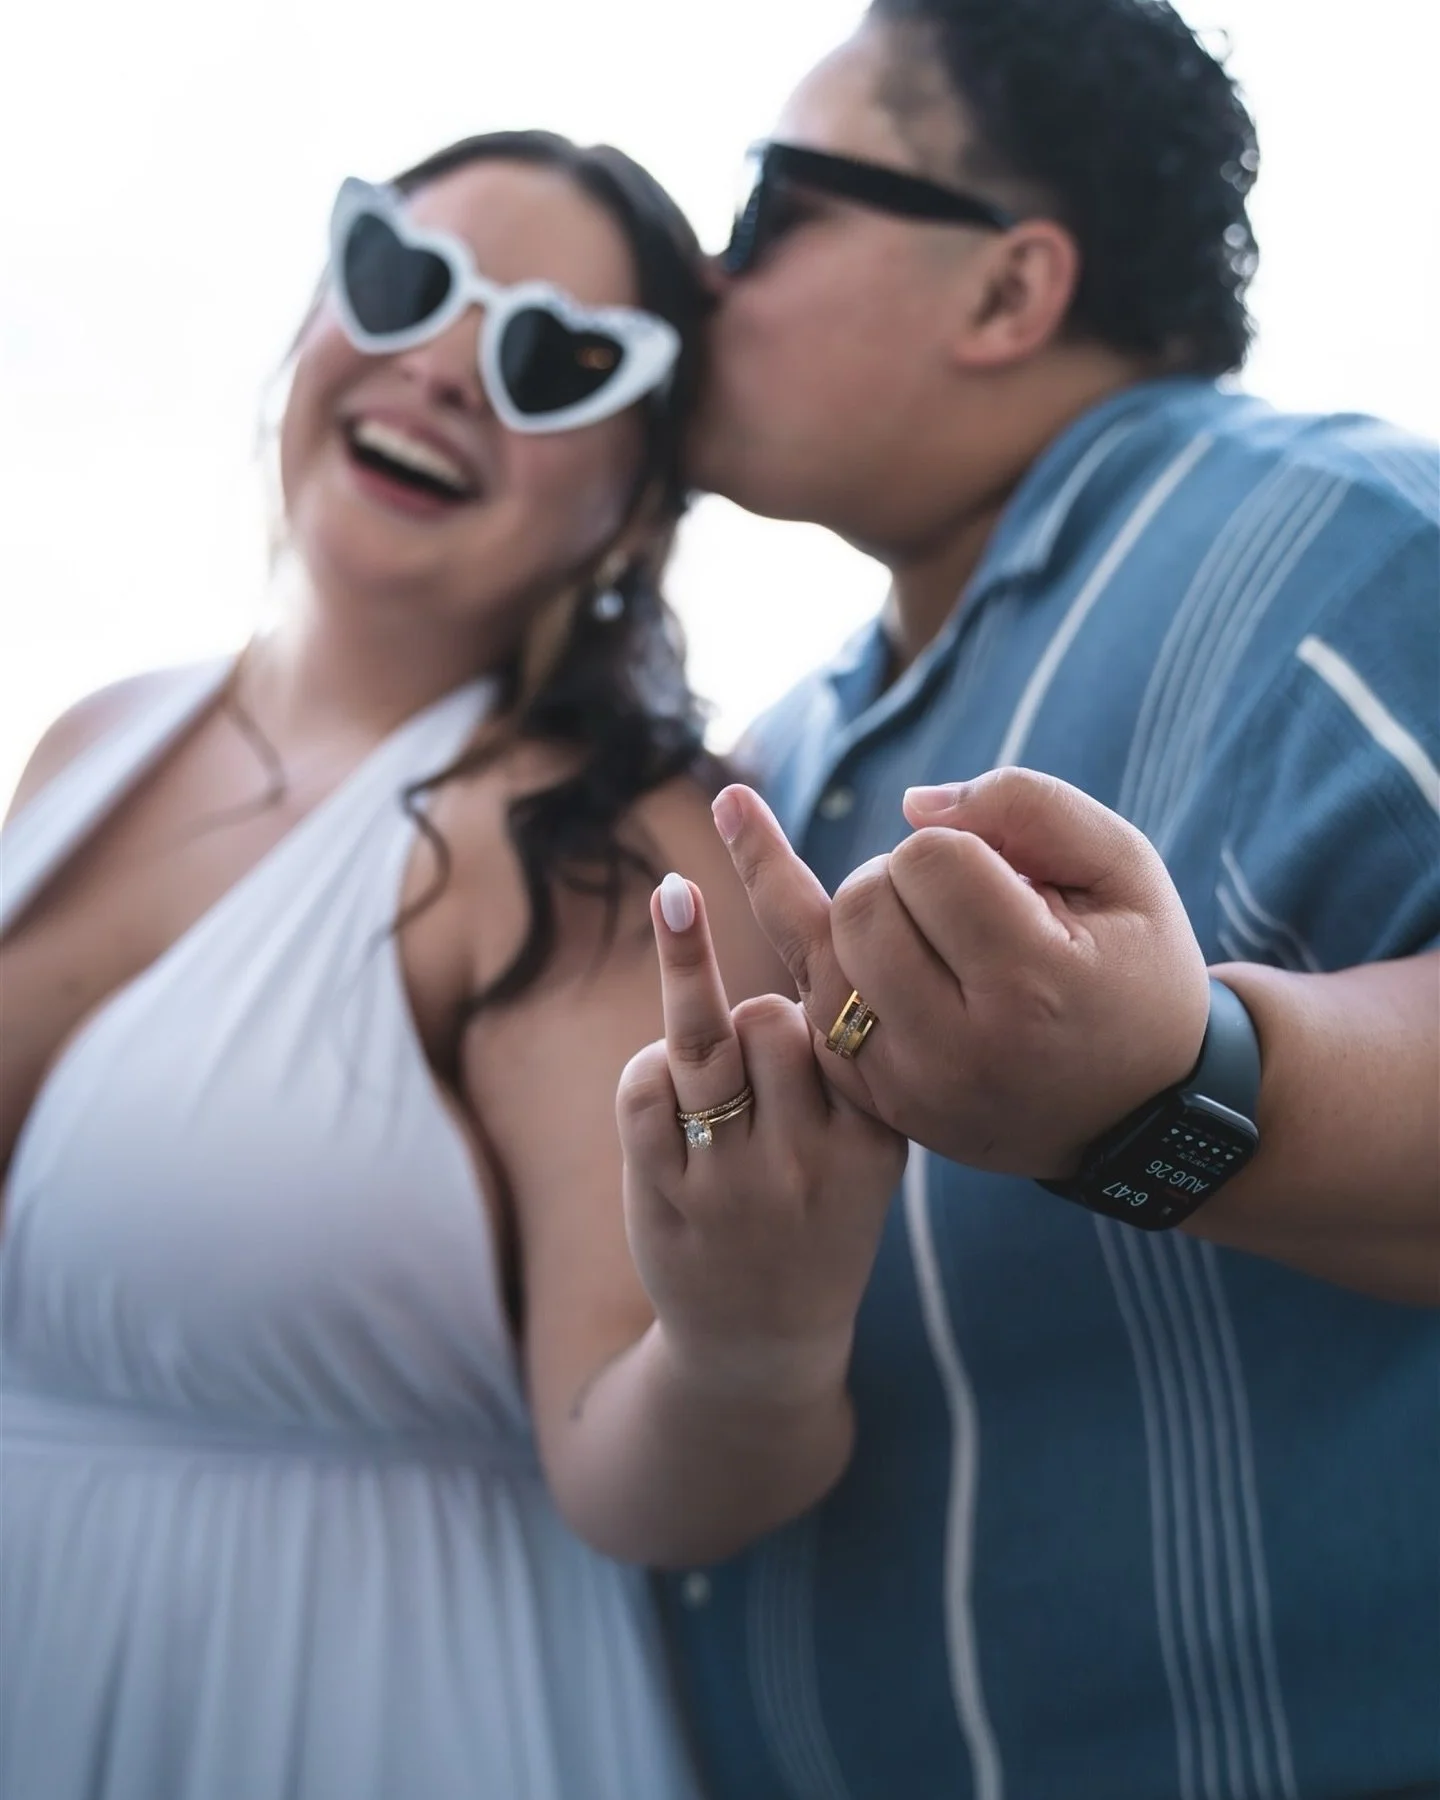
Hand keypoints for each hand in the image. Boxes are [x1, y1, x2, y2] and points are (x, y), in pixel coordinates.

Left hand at [617, 874, 907, 1401]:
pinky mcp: (664, 1195)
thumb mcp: (866, 1161)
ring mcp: (733, 1182)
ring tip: (676, 899)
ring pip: (705, 1037)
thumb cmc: (817, 1226)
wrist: (763, 1352)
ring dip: (691, 985)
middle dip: (757, 1006)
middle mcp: (810, 1163)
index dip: (834, 956)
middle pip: (774, 1019)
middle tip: (752, 1032)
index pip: (850, 1029)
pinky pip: (646, 1086)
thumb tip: (814, 943)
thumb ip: (846, 1073)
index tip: (815, 874)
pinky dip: (651, 1070)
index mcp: (876, 1145)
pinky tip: (665, 1086)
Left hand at [712, 767, 1209, 1177]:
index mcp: (1031, 986)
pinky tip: (811, 898)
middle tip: (958, 898)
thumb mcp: (1123, 870)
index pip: (927, 861)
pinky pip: (807, 1006)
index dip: (956, 843)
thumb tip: (911, 805)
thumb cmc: (1134, 973)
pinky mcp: (874, 1103)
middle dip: (900, 876)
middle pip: (861, 905)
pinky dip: (827, 958)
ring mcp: (906, 1085)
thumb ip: (1027, 805)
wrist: (1138, 1114)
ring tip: (920, 918)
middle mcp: (956, 1048)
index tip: (1005, 874)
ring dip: (863, 917)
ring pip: (818, 952)